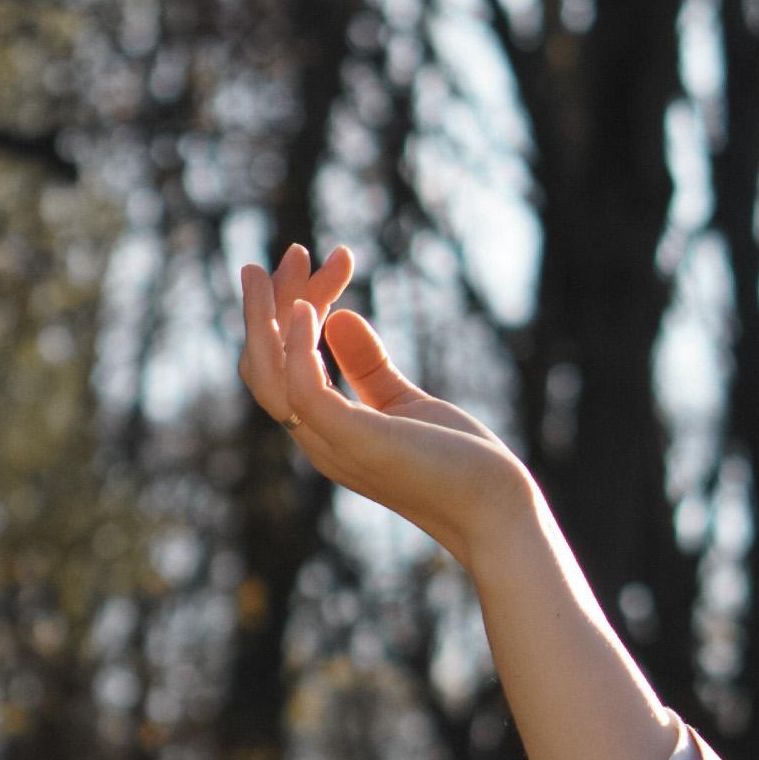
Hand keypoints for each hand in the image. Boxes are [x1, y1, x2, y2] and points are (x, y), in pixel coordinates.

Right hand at [238, 244, 532, 570]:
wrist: (493, 508)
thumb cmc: (457, 464)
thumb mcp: (405, 402)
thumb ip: (369, 367)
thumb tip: (339, 318)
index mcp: (325, 431)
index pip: (285, 366)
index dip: (291, 311)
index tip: (316, 263)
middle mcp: (316, 440)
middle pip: (265, 366)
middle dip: (270, 306)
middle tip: (293, 251)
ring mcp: (330, 444)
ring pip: (267, 376)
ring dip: (267, 316)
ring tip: (281, 265)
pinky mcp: (353, 441)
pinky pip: (303, 391)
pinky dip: (298, 348)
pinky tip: (312, 308)